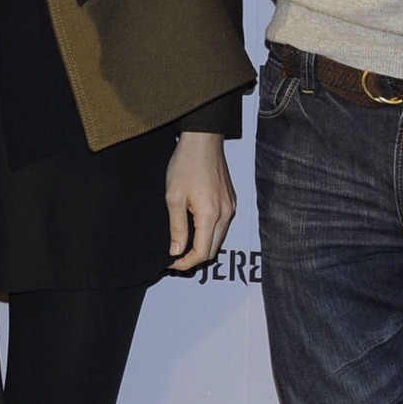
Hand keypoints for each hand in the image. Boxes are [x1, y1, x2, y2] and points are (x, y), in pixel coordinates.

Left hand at [165, 132, 235, 271]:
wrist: (203, 140)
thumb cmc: (186, 164)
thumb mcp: (173, 197)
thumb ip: (177, 227)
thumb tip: (176, 251)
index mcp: (211, 215)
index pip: (202, 253)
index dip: (186, 263)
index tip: (171, 262)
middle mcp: (225, 213)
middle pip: (213, 249)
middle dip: (194, 257)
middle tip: (174, 256)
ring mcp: (230, 207)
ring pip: (218, 238)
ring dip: (202, 245)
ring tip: (181, 242)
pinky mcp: (230, 200)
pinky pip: (222, 224)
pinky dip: (209, 232)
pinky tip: (193, 227)